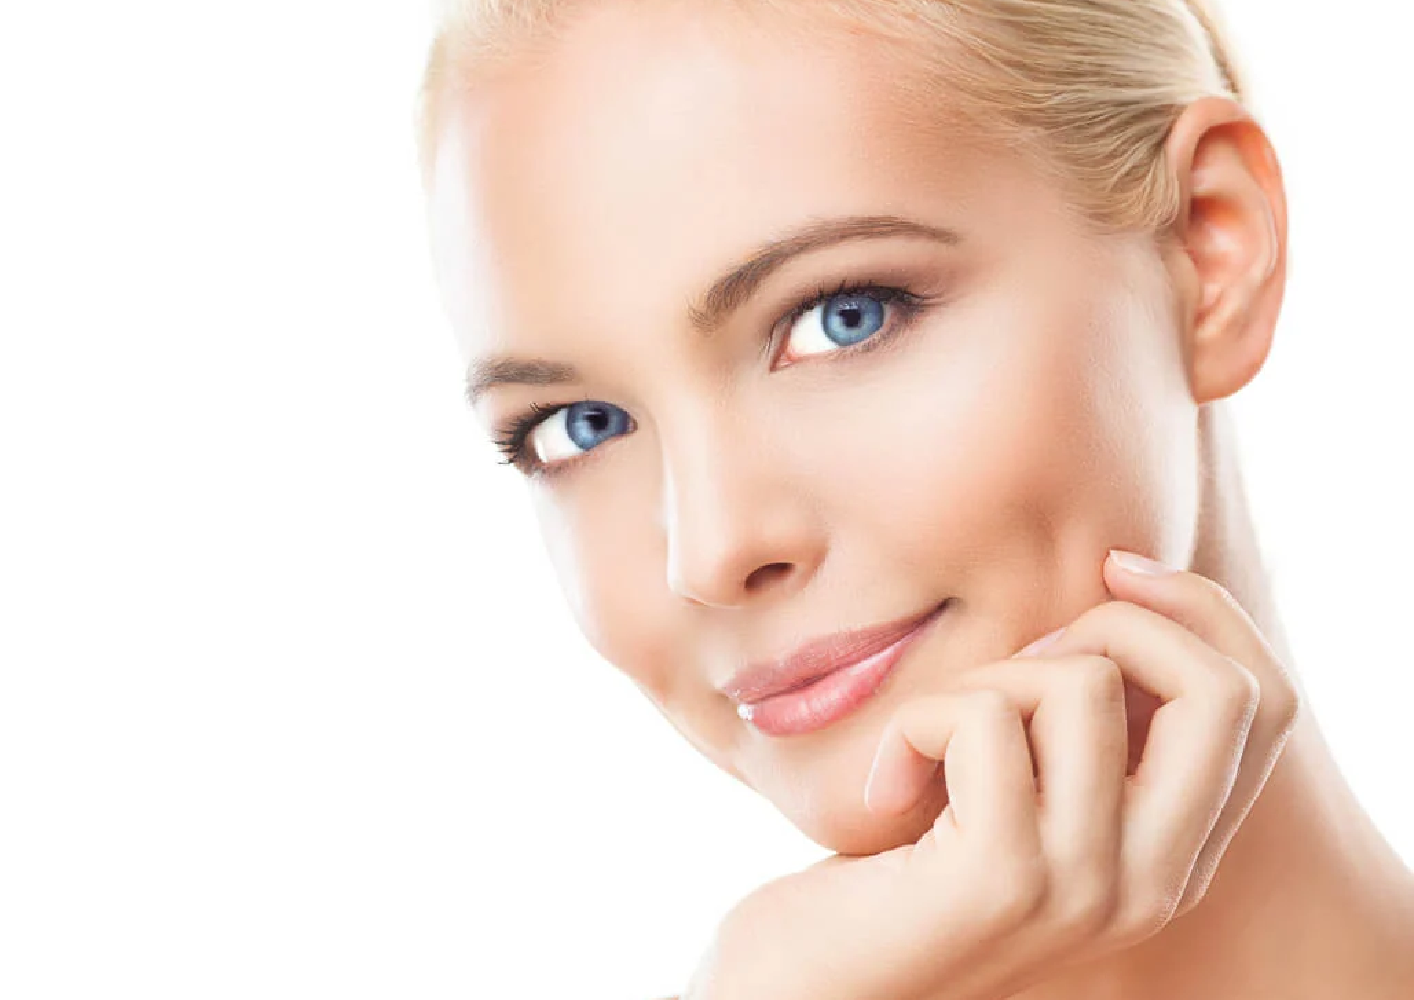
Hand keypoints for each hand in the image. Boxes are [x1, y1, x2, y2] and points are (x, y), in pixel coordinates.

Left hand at [682, 551, 1300, 999]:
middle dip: (1116, 623)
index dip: (1203, 611)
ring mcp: (1085, 889)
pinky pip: (982, 721)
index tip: (1111, 572)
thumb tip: (1115, 589)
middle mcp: (1153, 883)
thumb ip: (1084, 728)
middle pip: (1219, 690)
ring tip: (932, 742)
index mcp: (1172, 856)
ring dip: (985, 679)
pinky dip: (917, 721)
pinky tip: (887, 782)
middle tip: (1017, 661)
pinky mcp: (1002, 881)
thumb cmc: (899, 876)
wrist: (813, 990)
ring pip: (1083, 684)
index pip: (1266, 704)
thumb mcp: (1019, 792)